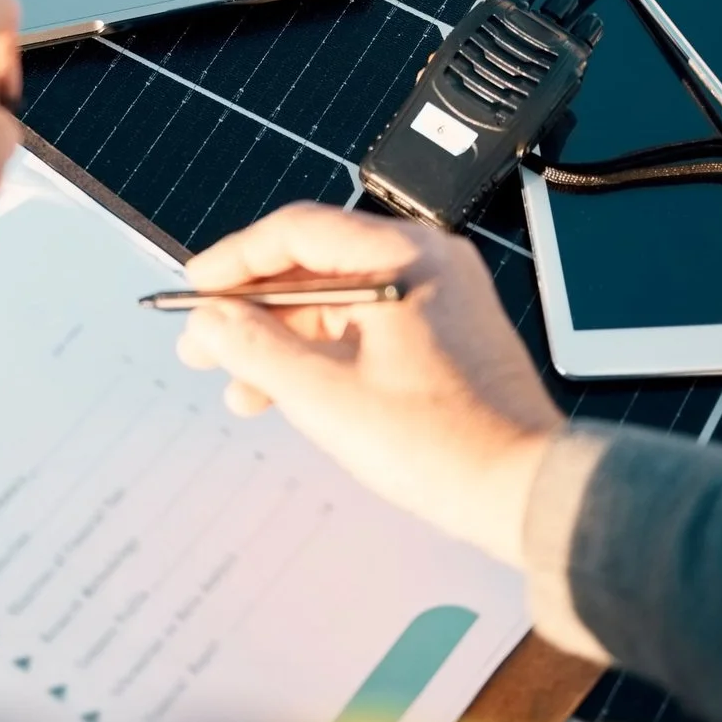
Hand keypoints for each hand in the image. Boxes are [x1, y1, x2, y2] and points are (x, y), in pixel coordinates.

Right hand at [175, 204, 563, 564]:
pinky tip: (292, 392)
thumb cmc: (445, 445)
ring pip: (339, 300)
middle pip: (316, 264)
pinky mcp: (446, 333)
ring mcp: (441, 297)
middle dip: (253, 309)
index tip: (195, 291)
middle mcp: (428, 263)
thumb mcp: (326, 397)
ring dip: (285, 339)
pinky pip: (368, 325)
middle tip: (205, 345)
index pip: (297, 231)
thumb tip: (209, 321)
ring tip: (242, 388)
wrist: (526, 490)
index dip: (234, 260)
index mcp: (405, 257)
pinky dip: (325, 352)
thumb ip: (256, 350)